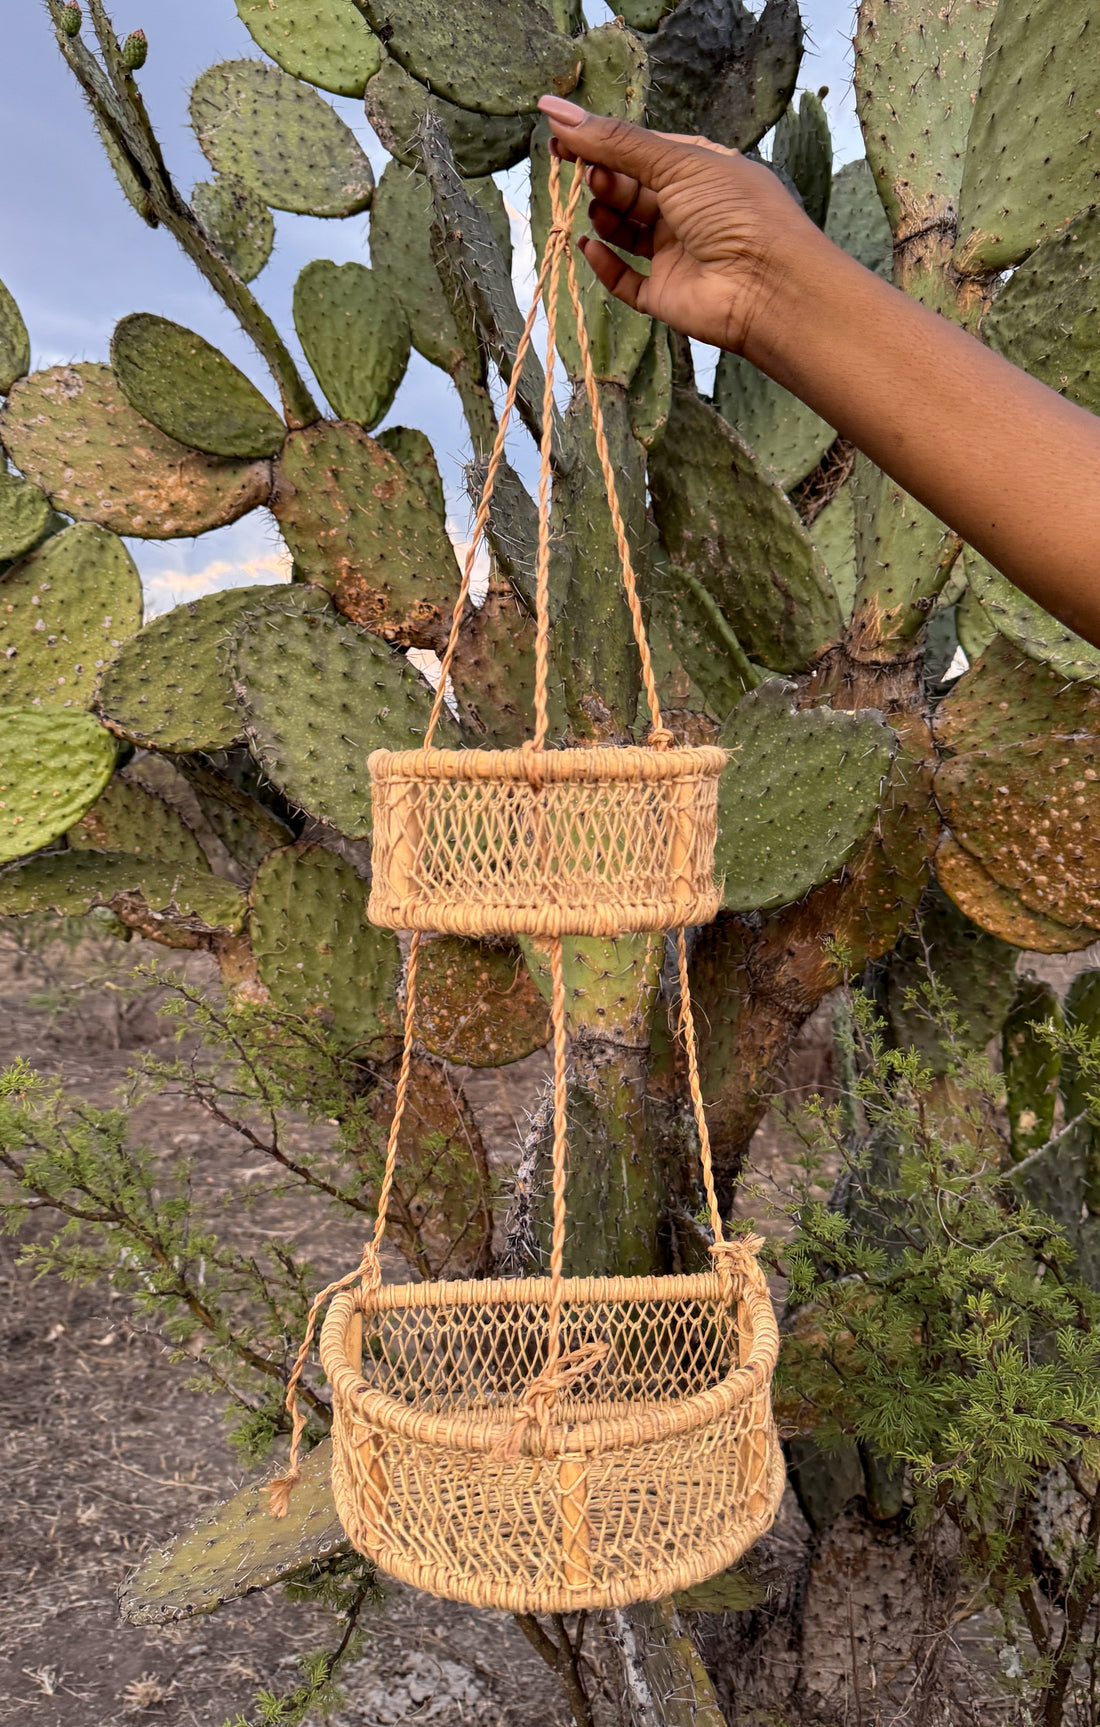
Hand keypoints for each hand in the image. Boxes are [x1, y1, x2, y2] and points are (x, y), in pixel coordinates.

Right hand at [537, 95, 824, 358]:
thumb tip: (557, 112)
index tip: (562, 139)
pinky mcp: (664, 294)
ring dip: (606, 217)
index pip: (641, 151)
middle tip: (592, 176)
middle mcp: (687, 210)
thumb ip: (616, 141)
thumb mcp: (677, 162)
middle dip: (606, 179)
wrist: (767, 286)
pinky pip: (625, 279)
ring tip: (599, 208)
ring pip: (625, 232)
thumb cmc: (735, 211)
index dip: (603, 143)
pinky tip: (590, 245)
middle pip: (630, 190)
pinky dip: (605, 263)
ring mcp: (676, 253)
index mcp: (698, 170)